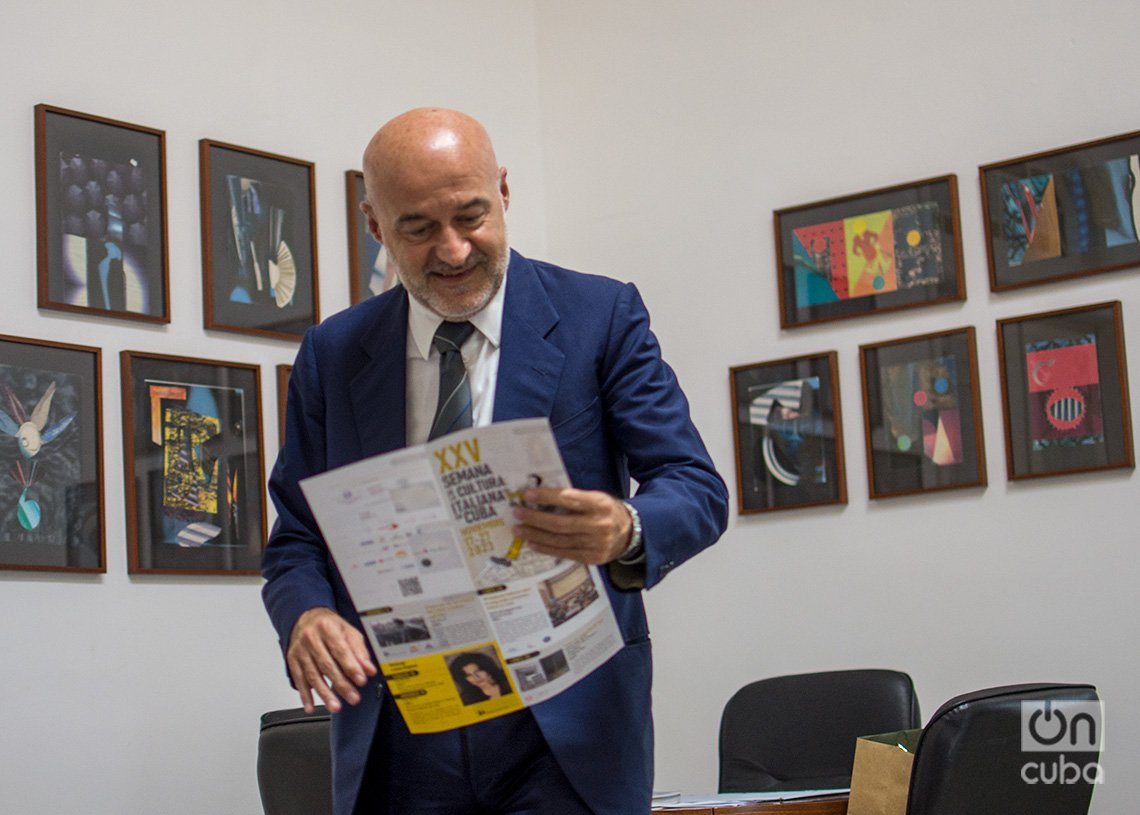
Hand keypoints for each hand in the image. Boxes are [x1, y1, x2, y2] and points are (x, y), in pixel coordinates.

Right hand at [286, 607, 377, 713]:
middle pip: (327, 665)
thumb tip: (369, 669)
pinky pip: (299, 680)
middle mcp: (311, 638)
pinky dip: (305, 695)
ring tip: (335, 706)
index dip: (351, 667)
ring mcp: (300, 650)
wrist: (306, 618)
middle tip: (353, 698)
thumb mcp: (348, 631)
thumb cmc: (329, 625)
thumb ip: (359, 651)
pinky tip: (311, 706)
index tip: (361, 680)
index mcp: (327, 628)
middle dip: (341, 684)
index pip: (340, 650)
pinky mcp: (292, 661)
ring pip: (312, 675)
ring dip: (324, 694)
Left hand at [510, 487, 632, 564]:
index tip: (528, 494)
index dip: (547, 497)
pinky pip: (564, 553)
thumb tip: (541, 496)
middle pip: (561, 523)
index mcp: (601, 504)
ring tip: (519, 529)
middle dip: (535, 518)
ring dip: (535, 534)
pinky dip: (546, 548)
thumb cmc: (606, 511)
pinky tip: (532, 542)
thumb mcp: (597, 498)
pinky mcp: (591, 558)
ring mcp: (596, 544)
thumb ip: (574, 497)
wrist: (630, 534)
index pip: (570, 499)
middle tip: (517, 512)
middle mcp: (599, 525)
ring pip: (560, 540)